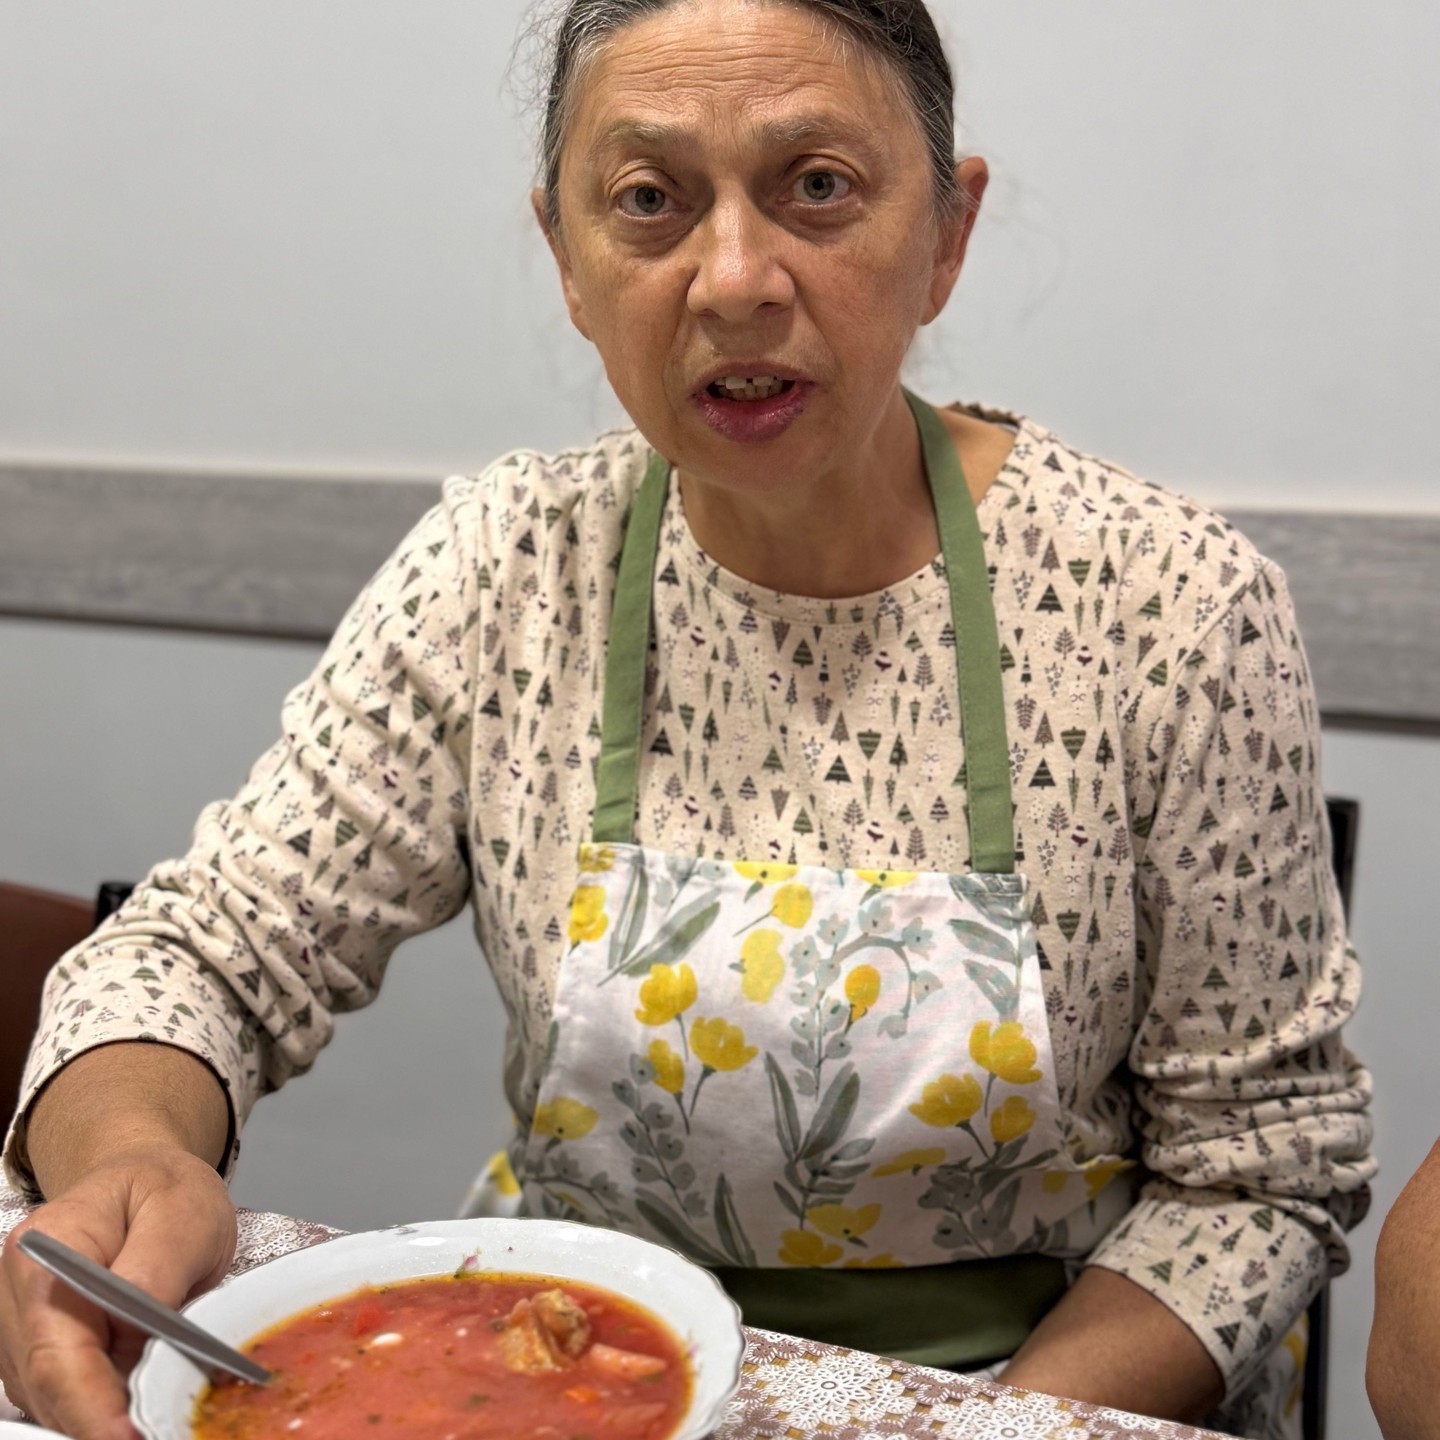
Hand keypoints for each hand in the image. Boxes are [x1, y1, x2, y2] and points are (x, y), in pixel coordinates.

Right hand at [0, 1143, 235, 1439]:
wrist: (144, 1178)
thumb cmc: (164, 1189)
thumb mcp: (185, 1211)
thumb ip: (157, 1271)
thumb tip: (139, 1330)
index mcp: (46, 1249)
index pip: (56, 1349)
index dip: (91, 1406)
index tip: (127, 1437)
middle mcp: (16, 1292)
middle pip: (46, 1385)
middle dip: (99, 1421)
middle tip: (154, 1431)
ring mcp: (18, 1324)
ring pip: (48, 1398)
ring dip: (99, 1412)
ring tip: (155, 1408)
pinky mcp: (33, 1347)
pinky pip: (58, 1393)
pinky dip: (96, 1404)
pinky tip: (133, 1396)